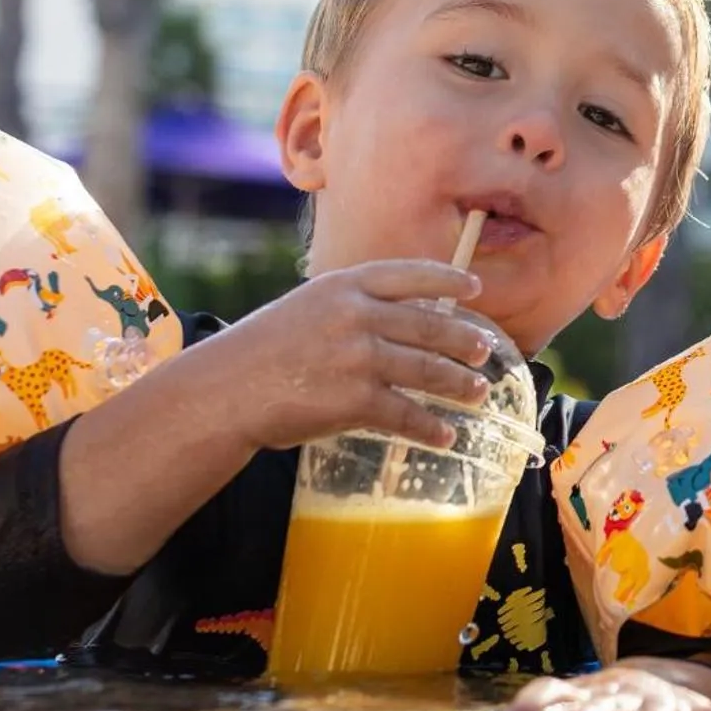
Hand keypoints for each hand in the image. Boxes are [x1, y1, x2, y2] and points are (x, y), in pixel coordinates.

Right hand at [193, 259, 495, 451]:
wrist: (224, 392)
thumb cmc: (262, 352)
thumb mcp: (306, 308)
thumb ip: (351, 307)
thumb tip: (404, 320)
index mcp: (343, 285)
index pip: (409, 274)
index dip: (447, 280)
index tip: (473, 290)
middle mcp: (356, 315)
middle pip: (429, 325)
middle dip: (464, 340)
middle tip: (485, 351)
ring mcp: (358, 356)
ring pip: (426, 370)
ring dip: (458, 385)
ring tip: (477, 393)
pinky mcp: (354, 400)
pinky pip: (406, 414)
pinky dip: (430, 428)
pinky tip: (446, 435)